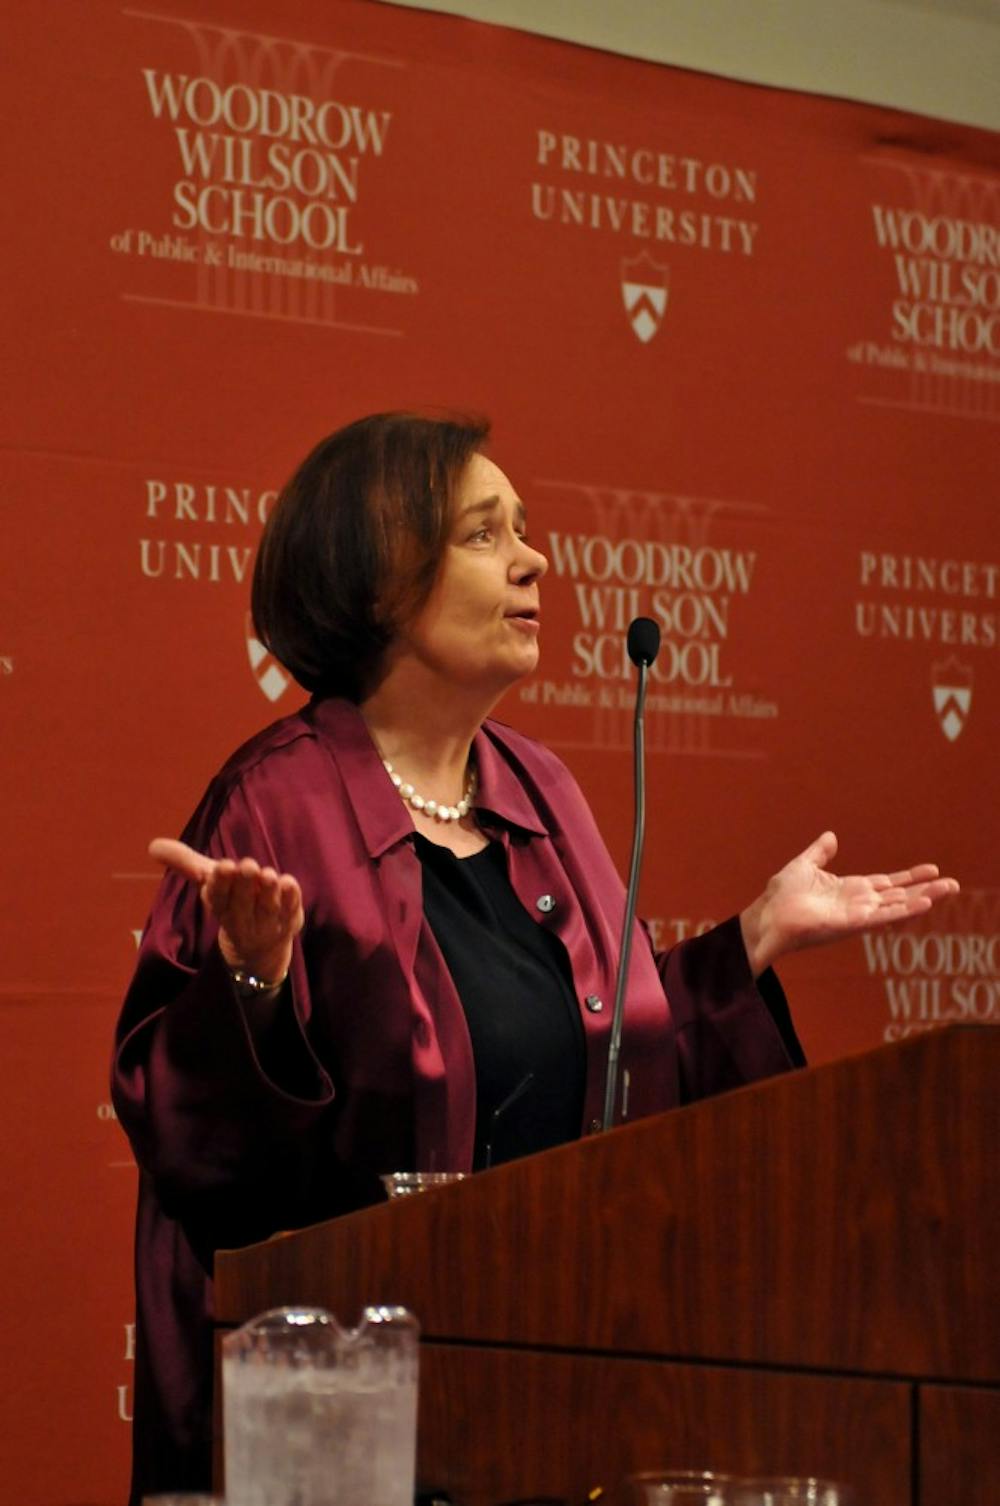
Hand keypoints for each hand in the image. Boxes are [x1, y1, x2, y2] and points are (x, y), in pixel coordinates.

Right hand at [149, 837, 303, 984]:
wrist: (258, 948)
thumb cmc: (232, 902)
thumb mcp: (210, 881)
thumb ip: (186, 863)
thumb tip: (152, 846)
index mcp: (220, 907)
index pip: (216, 898)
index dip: (220, 884)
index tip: (221, 868)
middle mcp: (243, 917)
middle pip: (242, 902)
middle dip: (243, 884)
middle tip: (245, 865)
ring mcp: (268, 922)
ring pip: (267, 907)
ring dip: (267, 890)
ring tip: (267, 874)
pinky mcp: (289, 921)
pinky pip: (291, 910)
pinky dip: (291, 898)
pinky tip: (289, 883)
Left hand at [739, 831, 959, 976]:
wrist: (767, 916)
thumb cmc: (781, 896)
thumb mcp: (803, 865)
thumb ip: (820, 853)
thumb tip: (831, 836)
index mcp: (850, 890)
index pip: (887, 883)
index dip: (909, 877)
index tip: (931, 870)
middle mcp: (858, 903)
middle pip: (899, 895)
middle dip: (926, 889)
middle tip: (953, 884)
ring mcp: (857, 915)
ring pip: (897, 906)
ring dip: (923, 899)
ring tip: (947, 891)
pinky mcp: (852, 924)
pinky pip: (882, 916)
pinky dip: (904, 910)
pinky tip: (924, 904)